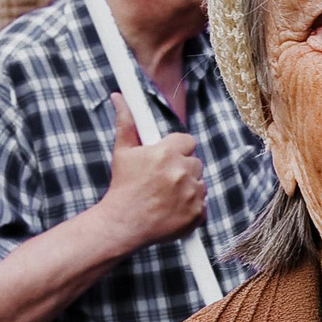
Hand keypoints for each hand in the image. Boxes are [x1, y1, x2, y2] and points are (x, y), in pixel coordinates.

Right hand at [92, 93, 204, 251]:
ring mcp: (192, 194)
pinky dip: (191, 207)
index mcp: (167, 153)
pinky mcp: (197, 214)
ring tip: (166, 196)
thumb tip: (119, 97)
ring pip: (200, 183)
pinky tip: (172, 209)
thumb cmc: (122, 187)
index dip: (177, 150)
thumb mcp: (122, 152)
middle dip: (182, 168)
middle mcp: (182, 171)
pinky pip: (202, 204)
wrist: (122, 225)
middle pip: (195, 162)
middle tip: (163, 180)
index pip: (187, 141)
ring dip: (188, 187)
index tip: (166, 159)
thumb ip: (126, 122)